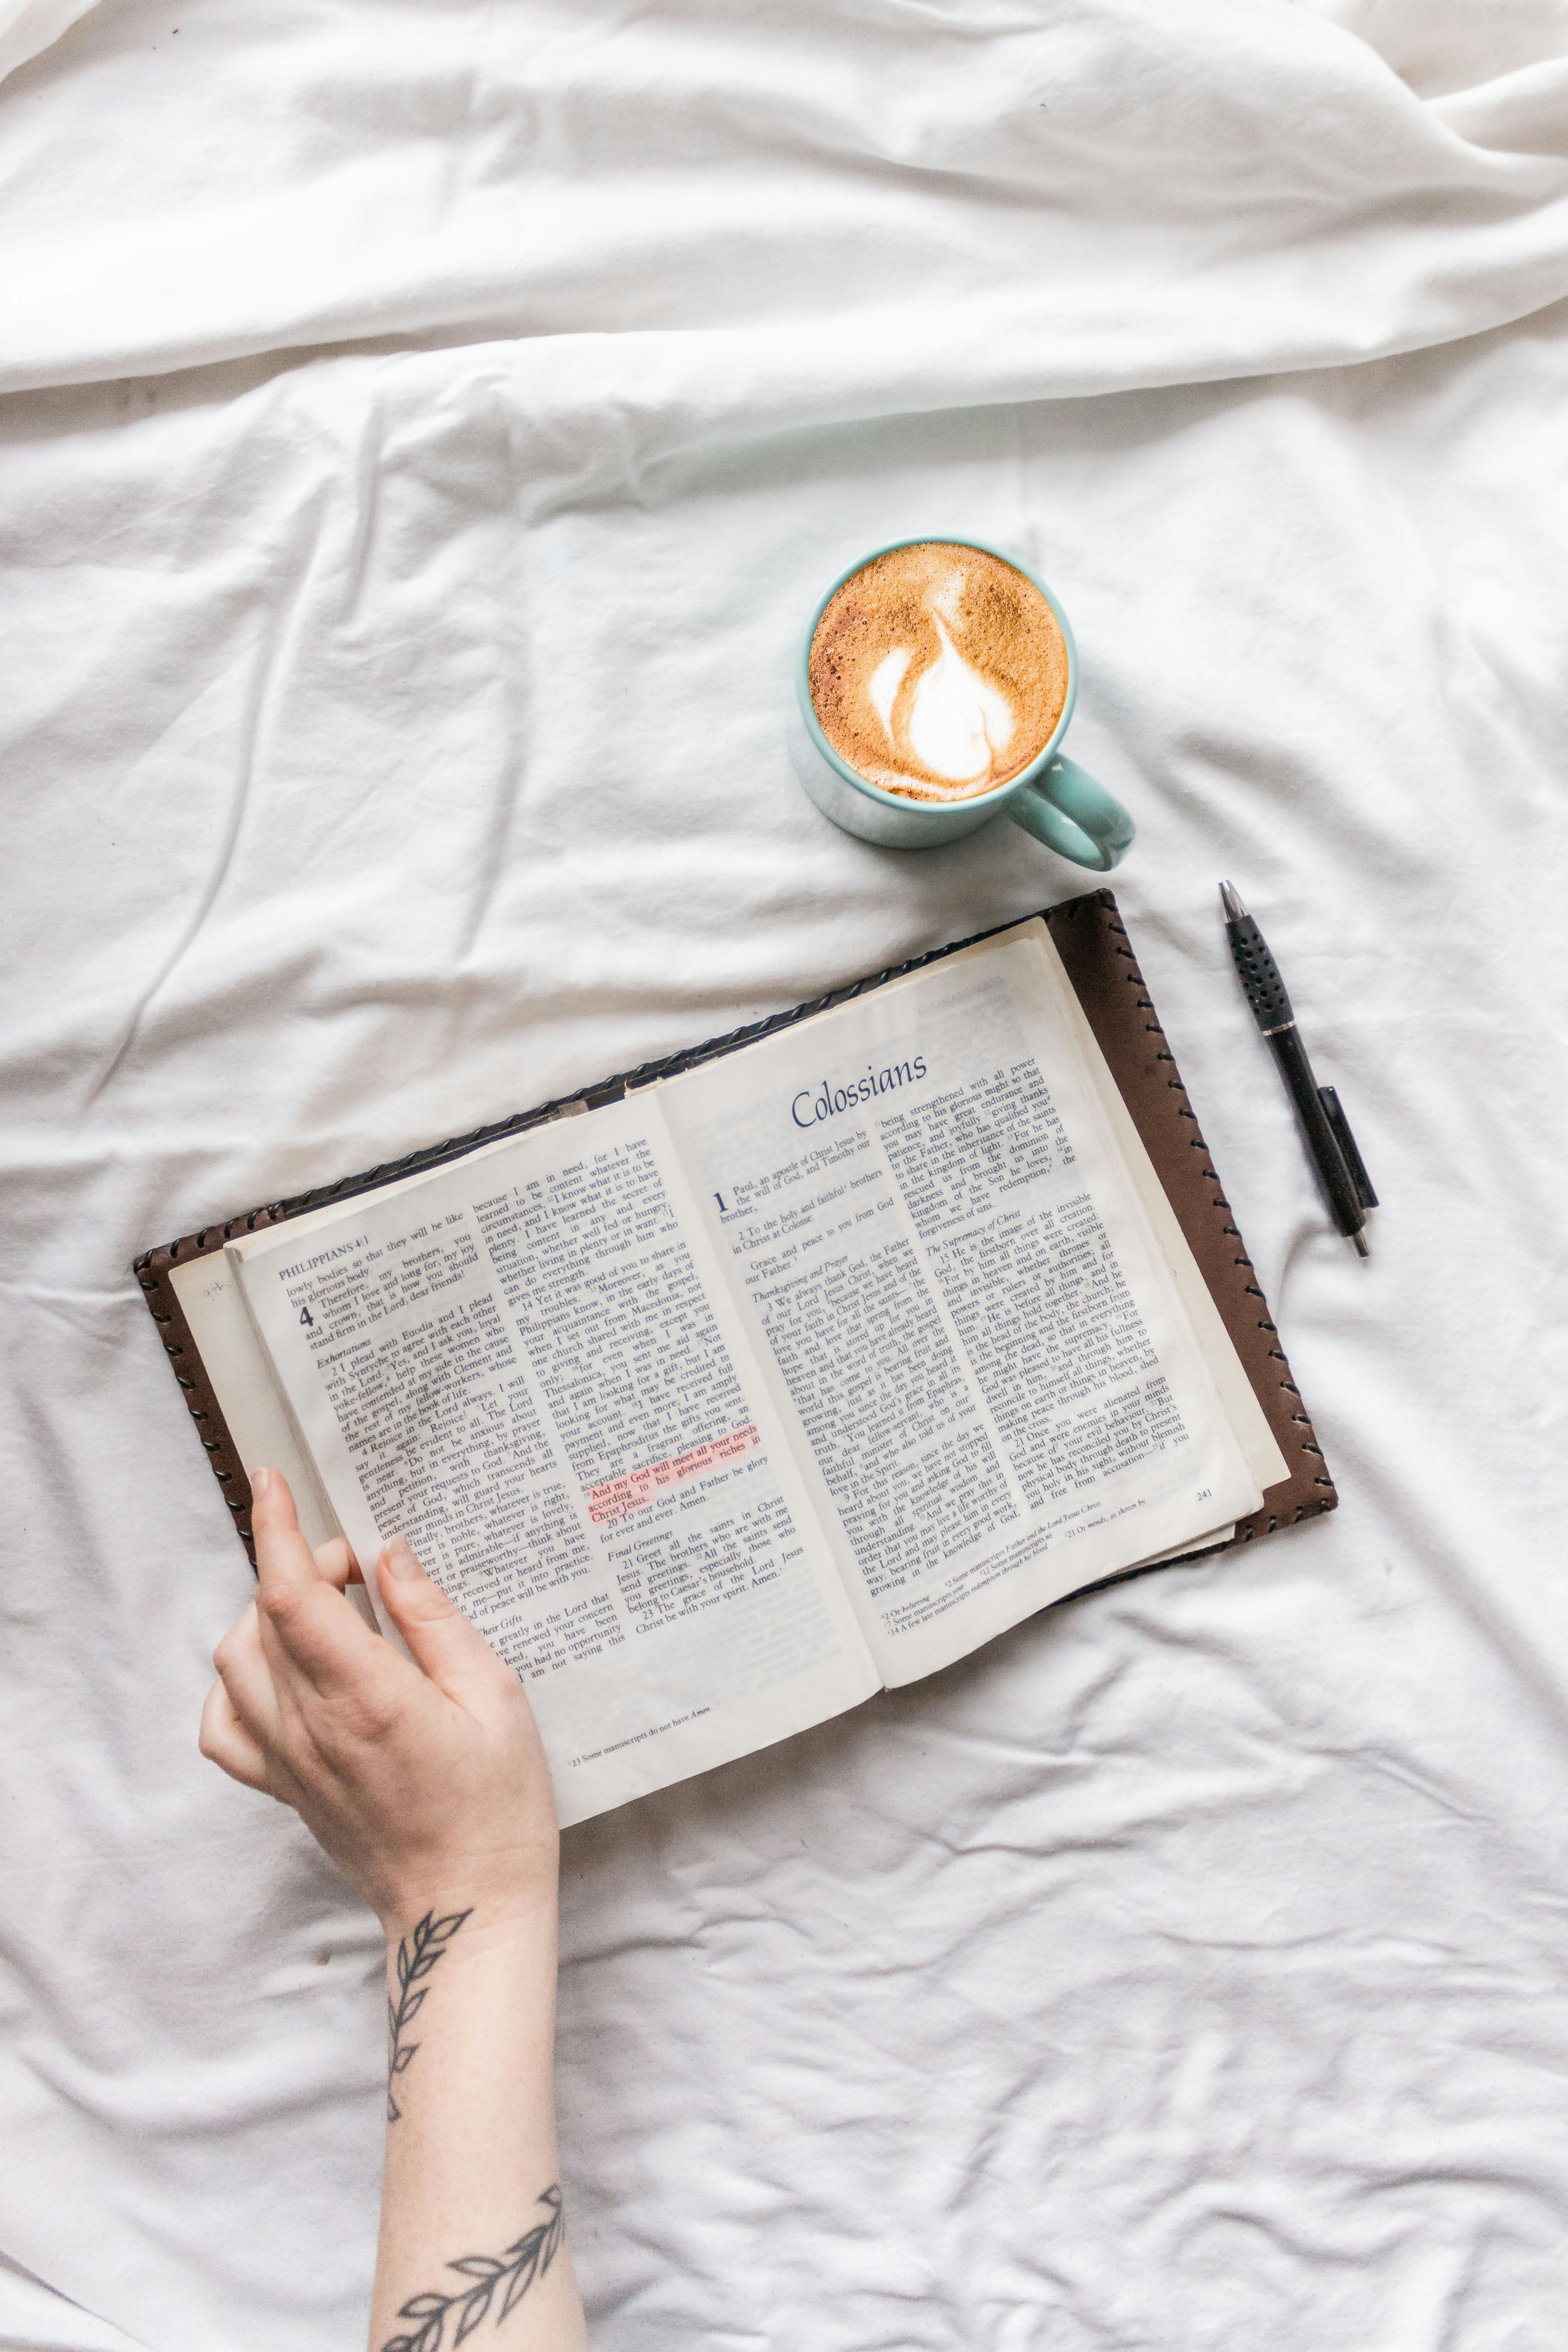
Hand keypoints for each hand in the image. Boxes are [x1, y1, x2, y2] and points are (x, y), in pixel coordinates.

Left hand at [200, 1468, 557, 1934]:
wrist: (466, 1908)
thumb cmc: (497, 1807)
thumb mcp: (494, 1696)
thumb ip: (434, 1620)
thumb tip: (389, 1556)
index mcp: (366, 1698)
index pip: (291, 1595)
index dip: (276, 1530)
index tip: (274, 1484)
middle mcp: (312, 1728)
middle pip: (263, 1617)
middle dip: (301, 1566)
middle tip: (362, 1567)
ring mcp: (289, 1763)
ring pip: (236, 1662)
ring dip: (268, 1615)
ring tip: (329, 1609)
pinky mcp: (285, 1789)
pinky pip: (226, 1727)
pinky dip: (238, 1683)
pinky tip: (281, 1672)